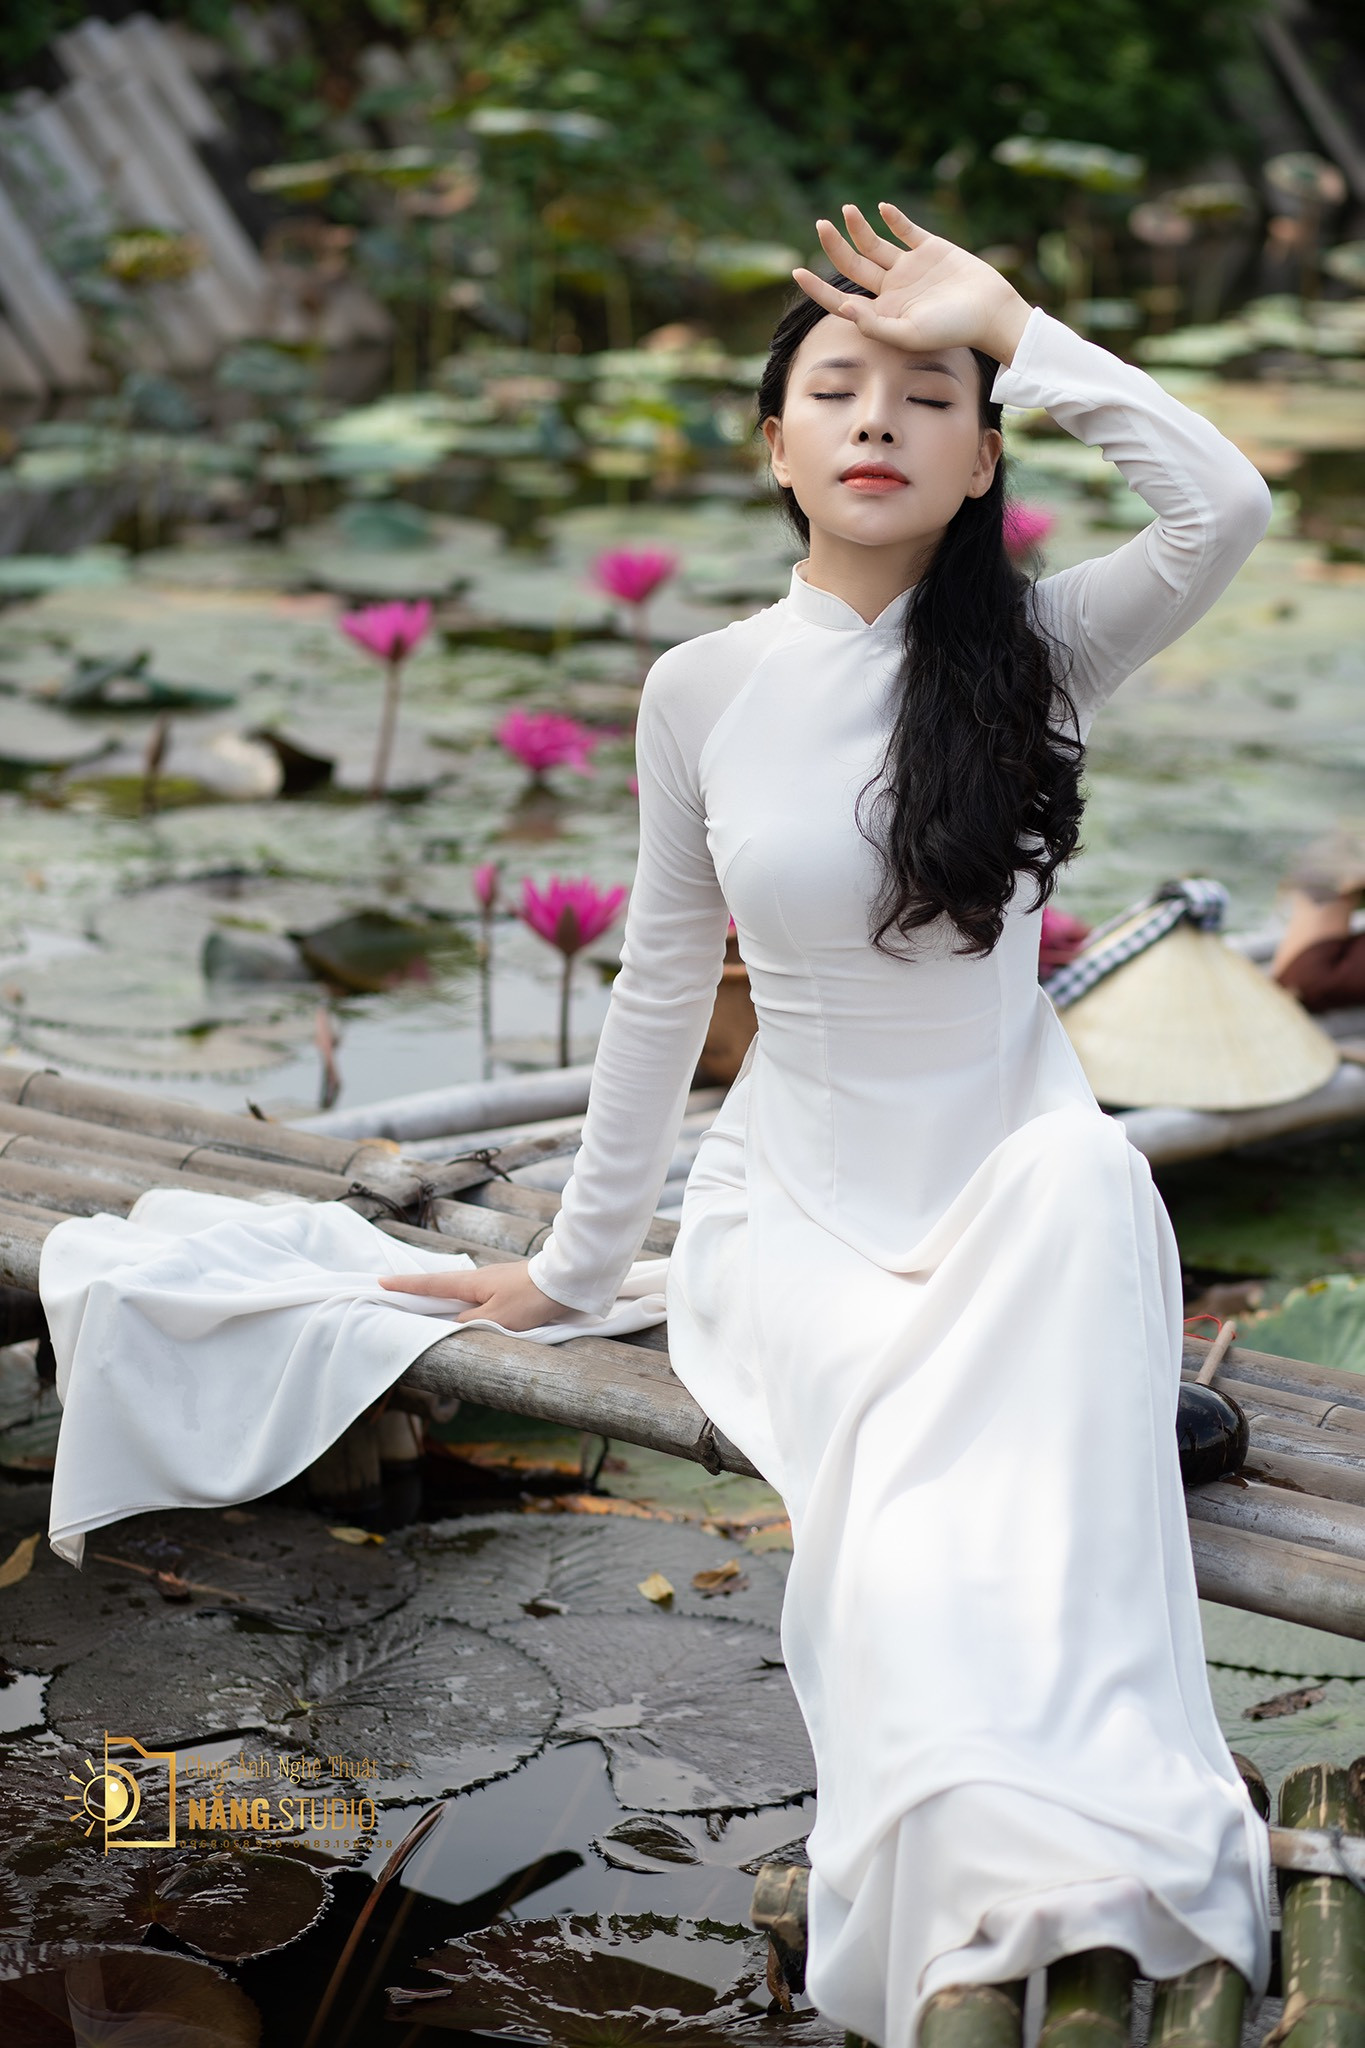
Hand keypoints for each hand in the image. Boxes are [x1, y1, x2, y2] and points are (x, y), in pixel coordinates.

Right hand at [379, 1257, 564, 1330]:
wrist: (564, 1282)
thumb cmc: (529, 1300)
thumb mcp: (496, 1318)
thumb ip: (470, 1323)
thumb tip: (452, 1324)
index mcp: (471, 1283)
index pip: (431, 1284)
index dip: (406, 1285)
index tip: (382, 1282)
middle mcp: (479, 1278)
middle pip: (441, 1285)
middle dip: (418, 1289)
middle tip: (395, 1292)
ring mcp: (494, 1281)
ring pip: (460, 1291)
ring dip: (442, 1298)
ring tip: (425, 1306)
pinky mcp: (507, 1288)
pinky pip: (477, 1296)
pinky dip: (463, 1302)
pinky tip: (466, 1310)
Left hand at [793, 202, 1030, 367]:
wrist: (991, 312)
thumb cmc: (952, 330)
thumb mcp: (909, 334)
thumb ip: (875, 325)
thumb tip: (843, 307)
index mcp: (882, 312)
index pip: (840, 300)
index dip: (818, 288)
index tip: (796, 271)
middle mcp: (891, 289)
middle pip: (853, 266)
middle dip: (834, 246)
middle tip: (820, 226)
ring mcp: (909, 268)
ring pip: (874, 244)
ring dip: (858, 228)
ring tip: (845, 211)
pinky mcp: (930, 248)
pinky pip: (906, 230)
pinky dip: (894, 218)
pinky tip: (882, 208)